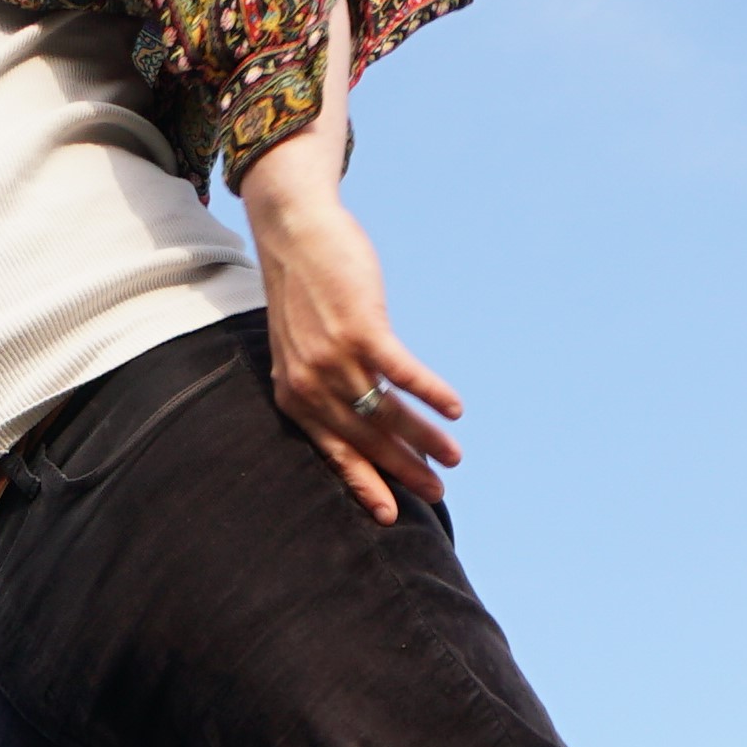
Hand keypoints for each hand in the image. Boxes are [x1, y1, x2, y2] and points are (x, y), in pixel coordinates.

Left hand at [249, 192, 460, 525]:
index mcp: (294, 396)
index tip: (390, 514)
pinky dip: (431, 394)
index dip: (364, 484)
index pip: (334, 452)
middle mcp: (310, 385)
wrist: (292, 232)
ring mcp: (333, 358)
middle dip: (405, 470)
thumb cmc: (303, 291)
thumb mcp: (299, 347)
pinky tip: (454, 409)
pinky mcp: (359, 330)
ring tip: (454, 457)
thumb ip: (321, 385)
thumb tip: (358, 414)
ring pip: (387, 413)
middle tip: (437, 492)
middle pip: (366, 440)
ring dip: (426, 439)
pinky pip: (401, 374)